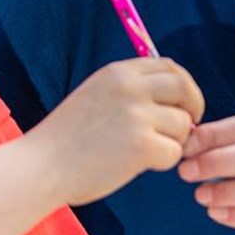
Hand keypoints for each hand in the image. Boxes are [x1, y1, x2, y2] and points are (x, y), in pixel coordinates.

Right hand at [29, 57, 204, 205]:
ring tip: (144, 152)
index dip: (183, 86)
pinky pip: (175, 152)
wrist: (41, 167)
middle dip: (194, 107)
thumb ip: (131, 90)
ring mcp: (136, 115)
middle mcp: (130, 88)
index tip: (182, 104)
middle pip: (185, 88)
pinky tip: (138, 166)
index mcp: (118, 73)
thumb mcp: (97, 96)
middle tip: (188, 128)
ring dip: (173, 141)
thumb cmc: (68, 140)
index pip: (169, 67)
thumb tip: (177, 97)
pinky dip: (163, 163)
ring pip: (183, 125)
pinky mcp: (142, 145)